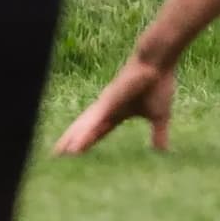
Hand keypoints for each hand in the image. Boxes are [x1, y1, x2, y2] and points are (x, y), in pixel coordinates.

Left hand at [55, 55, 174, 155]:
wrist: (158, 63)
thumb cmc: (158, 84)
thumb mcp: (159, 116)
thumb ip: (158, 134)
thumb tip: (163, 152)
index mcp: (117, 113)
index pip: (98, 132)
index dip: (87, 143)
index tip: (75, 154)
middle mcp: (106, 109)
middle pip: (85, 130)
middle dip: (71, 143)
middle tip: (56, 157)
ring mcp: (105, 106)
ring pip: (83, 128)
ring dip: (71, 142)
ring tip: (58, 156)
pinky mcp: (107, 102)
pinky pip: (92, 124)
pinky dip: (83, 136)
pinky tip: (74, 149)